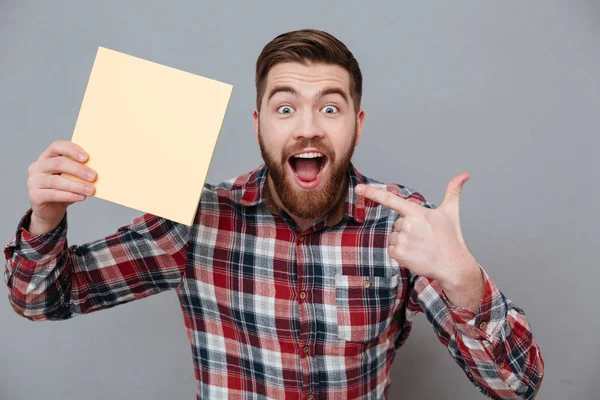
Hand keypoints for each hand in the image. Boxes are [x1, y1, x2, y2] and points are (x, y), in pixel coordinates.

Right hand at [27, 140, 96, 233]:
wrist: (50, 210)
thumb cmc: (64, 189)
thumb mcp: (71, 178)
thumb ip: (79, 172)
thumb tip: (98, 171)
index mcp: (47, 157)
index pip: (56, 146)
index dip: (71, 150)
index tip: (87, 158)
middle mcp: (38, 167)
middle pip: (58, 163)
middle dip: (78, 169)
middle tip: (94, 176)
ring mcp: (34, 181)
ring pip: (56, 181)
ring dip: (77, 185)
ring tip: (91, 190)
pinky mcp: (34, 196)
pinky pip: (53, 194)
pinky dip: (70, 195)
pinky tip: (82, 197)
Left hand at [355, 173, 479, 288]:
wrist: (453, 265)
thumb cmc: (451, 238)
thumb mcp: (451, 212)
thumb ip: (453, 191)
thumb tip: (464, 175)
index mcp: (417, 212)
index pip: (391, 199)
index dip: (373, 192)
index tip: (358, 188)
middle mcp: (408, 225)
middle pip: (397, 223)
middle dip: (407, 229)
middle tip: (424, 236)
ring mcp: (403, 240)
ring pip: (394, 237)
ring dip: (404, 242)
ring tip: (420, 246)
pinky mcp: (399, 254)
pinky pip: (392, 250)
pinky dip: (400, 253)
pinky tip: (415, 255)